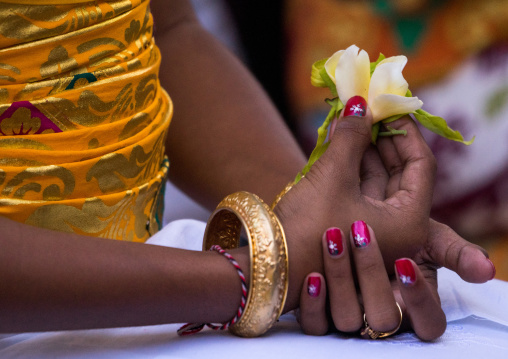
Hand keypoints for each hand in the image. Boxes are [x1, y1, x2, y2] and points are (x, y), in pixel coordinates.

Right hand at [276, 101, 436, 310]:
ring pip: (377, 179)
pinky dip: (351, 164)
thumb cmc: (310, 225)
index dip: (406, 131)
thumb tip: (360, 100)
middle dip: (382, 137)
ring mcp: (376, 229)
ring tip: (350, 117)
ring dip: (363, 148)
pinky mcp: (353, 226)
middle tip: (367, 108)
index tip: (389, 105)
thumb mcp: (333, 175)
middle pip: (399, 172)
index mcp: (410, 222)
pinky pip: (360, 188)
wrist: (272, 264)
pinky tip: (340, 138)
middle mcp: (399, 229)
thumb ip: (352, 135)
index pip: (421, 165)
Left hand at [299, 223, 445, 340]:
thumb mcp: (426, 238)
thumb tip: (487, 269)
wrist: (351, 224)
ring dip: (341, 281)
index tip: (404, 262)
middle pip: (383, 319)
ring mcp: (350, 319)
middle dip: (371, 275)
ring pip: (347, 320)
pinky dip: (314, 304)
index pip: (427, 323)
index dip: (418, 299)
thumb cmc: (395, 234)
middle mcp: (381, 316)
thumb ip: (454, 252)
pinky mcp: (321, 317)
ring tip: (332, 239)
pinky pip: (316, 325)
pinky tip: (313, 275)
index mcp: (413, 305)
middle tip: (359, 232)